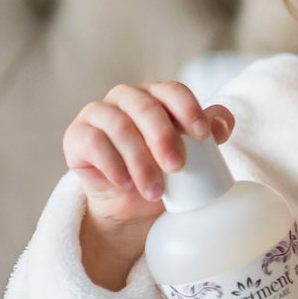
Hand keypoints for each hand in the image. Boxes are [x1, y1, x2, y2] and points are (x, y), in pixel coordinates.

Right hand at [63, 82, 233, 287]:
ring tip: (155, 191)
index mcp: (157, 97)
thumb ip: (210, 136)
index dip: (188, 109)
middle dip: (163, 136)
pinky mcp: (76, 135)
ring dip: (140, 161)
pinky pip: (93, 142)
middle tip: (176, 166)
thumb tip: (221, 124)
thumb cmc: (166, 175)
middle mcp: (127, 98)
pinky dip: (113, 165)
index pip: (173, 91)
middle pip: (146, 107)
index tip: (203, 136)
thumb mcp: (194, 158)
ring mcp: (98, 114)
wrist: (132, 208)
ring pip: (119, 126)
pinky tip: (126, 184)